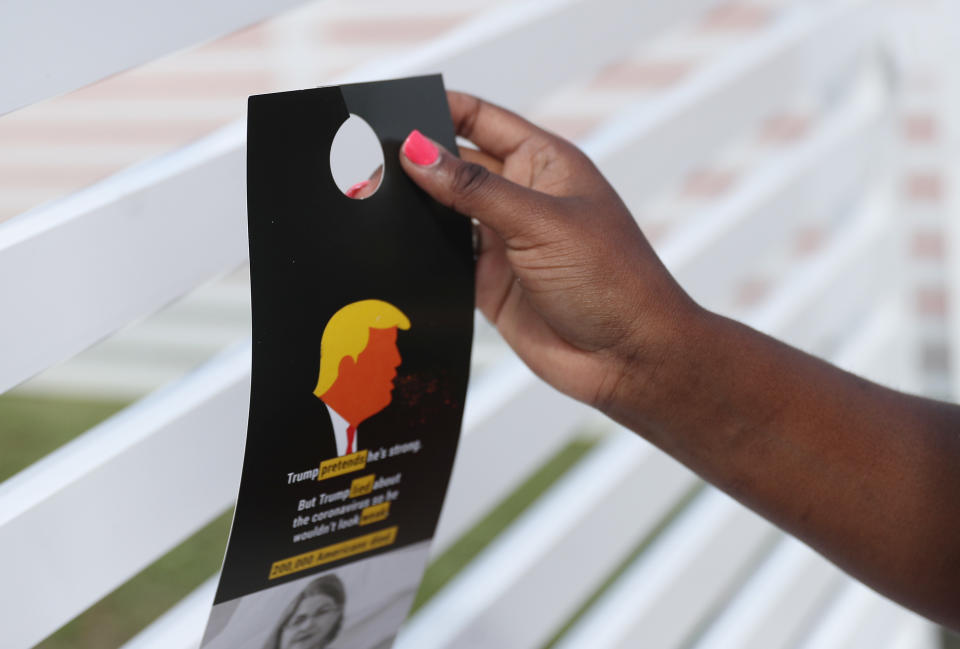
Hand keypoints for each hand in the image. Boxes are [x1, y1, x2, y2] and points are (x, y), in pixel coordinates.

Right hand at [398, 91, 698, 410]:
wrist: (628, 359)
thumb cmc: (613, 280)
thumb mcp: (540, 223)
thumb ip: (475, 188)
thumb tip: (418, 151)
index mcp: (545, 163)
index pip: (481, 119)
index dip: (440, 109)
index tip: (395, 109)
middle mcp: (522, 196)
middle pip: (457, 164)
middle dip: (420, 159)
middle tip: (371, 158)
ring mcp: (504, 240)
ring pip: (445, 211)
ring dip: (418, 207)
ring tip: (373, 197)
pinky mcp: (488, 281)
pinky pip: (444, 256)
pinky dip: (422, 251)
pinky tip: (395, 244)